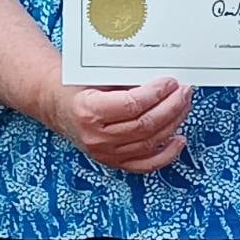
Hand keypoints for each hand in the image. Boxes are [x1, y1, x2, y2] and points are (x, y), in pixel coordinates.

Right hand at [42, 77, 193, 172]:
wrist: (55, 103)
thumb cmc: (75, 85)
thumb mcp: (95, 75)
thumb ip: (124, 78)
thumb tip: (160, 80)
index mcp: (88, 111)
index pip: (131, 105)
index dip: (156, 94)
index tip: (170, 82)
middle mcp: (96, 137)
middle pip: (144, 125)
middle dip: (171, 107)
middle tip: (184, 92)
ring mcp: (104, 153)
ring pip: (149, 143)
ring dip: (172, 124)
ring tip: (183, 106)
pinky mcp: (112, 162)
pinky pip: (144, 164)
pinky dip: (165, 154)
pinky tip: (178, 139)